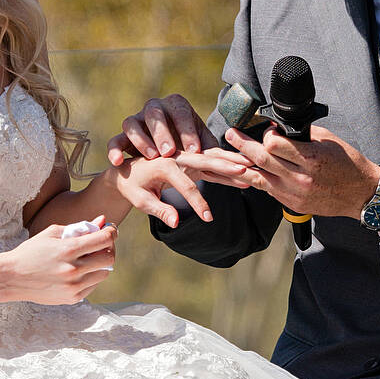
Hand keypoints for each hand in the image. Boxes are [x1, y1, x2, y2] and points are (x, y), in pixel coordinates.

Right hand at [3, 217, 117, 303]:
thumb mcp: (53, 233)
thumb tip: (102, 220)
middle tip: (101, 244)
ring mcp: (73, 286)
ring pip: (104, 273)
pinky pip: (93, 285)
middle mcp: (73, 269)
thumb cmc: (31, 252)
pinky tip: (79, 270)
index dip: (112, 232)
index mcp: (68, 250)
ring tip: (88, 257)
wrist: (12, 277)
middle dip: (109, 248)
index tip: (110, 230)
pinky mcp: (72, 298)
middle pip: (110, 258)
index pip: (105, 239)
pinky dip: (91, 276)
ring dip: (101, 263)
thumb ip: (80, 227)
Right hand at [107, 94, 218, 165]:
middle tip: (170, 152)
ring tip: (150, 157)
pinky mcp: (122, 136)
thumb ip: (216, 154)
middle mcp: (154, 108)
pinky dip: (115, 150)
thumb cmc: (186, 146)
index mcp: (177, 106)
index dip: (187, 130)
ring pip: (132, 123)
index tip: (195, 150)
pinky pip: (115, 140)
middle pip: (155, 113)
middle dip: (162, 132)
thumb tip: (244, 166)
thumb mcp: (200, 147)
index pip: (181, 113)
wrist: (160, 151)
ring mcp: (136, 120)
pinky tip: (118, 163)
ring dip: (141, 140)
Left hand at [110, 149, 251, 227]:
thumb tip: (176, 222)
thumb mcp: (140, 200)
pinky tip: (243, 172)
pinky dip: (226, 167)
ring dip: (232, 162)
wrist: (126, 171)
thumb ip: (159, 209)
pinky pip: (211, 164)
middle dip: (226, 166)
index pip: (186, 186)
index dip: (198, 203)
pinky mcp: (191, 161)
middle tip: (247, 169)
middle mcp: (177, 156)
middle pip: (206, 161)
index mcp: (163, 164)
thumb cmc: (132, 186)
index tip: (208, 219)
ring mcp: (185, 157)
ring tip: (253, 165)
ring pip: (212, 158)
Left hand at [224, 125, 379, 218]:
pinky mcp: (292, 204)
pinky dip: (255, 179)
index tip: (267, 130)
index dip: (267, 134)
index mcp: (311, 159)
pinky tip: (246, 171)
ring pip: (258, 178)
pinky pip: (267, 190)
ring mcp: (295, 193)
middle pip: (262, 159)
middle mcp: (301, 178)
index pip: (275, 145)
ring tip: (229, 153)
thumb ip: (303, 136)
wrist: (362, 194)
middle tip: (231, 133)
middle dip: (242, 144)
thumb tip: (281, 128)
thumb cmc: (348, 164)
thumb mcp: (329, 141)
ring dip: (242, 164)